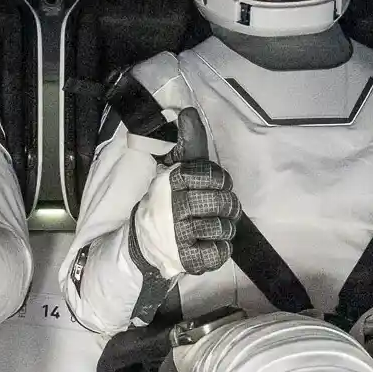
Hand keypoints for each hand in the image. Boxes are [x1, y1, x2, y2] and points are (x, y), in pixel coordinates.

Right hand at [130, 108, 238, 279]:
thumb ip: (189, 142)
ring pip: (223, 228)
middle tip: (216, 208)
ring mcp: (179, 236)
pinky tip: (208, 244)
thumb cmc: (169, 201)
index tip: (215, 185)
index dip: (220, 181)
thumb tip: (189, 111)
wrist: (146, 241)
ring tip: (210, 226)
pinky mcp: (187, 260)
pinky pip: (219, 253)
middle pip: (223, 203)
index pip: (214, 176)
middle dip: (226, 206)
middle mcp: (174, 207)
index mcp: (172, 182)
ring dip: (223, 228)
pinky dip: (220, 249)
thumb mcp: (178, 169)